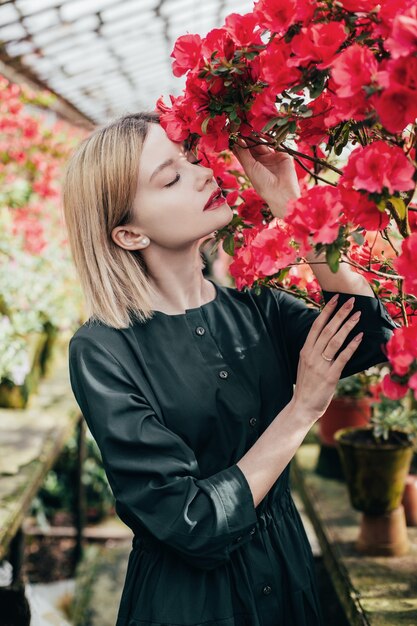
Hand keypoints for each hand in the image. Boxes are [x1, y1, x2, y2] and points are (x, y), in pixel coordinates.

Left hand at [232, 134, 300, 218]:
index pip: (242, 153)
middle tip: (240, 127)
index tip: (231, 134)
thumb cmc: (262, 183)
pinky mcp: (281, 154)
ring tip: (248, 127)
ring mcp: (271, 157)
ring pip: (262, 144)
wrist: (281, 190)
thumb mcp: (250, 168)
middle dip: (246, 137)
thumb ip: (243, 153)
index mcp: (251, 167)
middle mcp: (260, 162)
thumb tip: (236, 141)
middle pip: (251, 146)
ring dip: (255, 136)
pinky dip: (268, 137)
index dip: (237, 144)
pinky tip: (261, 131)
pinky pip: (274, 143)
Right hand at [292, 296, 363, 421]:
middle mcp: (311, 355)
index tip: (335, 299)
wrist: (302, 406)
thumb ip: (313, 350)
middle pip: (327, 329)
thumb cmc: (306, 385)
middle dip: (340, 313)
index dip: (326, 311)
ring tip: (357, 315)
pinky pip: (342, 357)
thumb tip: (326, 337)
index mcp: (305, 350)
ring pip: (335, 340)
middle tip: (351, 302)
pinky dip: (352, 346)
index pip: (316, 326)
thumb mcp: (305, 364)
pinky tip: (360, 337)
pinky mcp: (330, 376)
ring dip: (347, 325)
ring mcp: (320, 365)